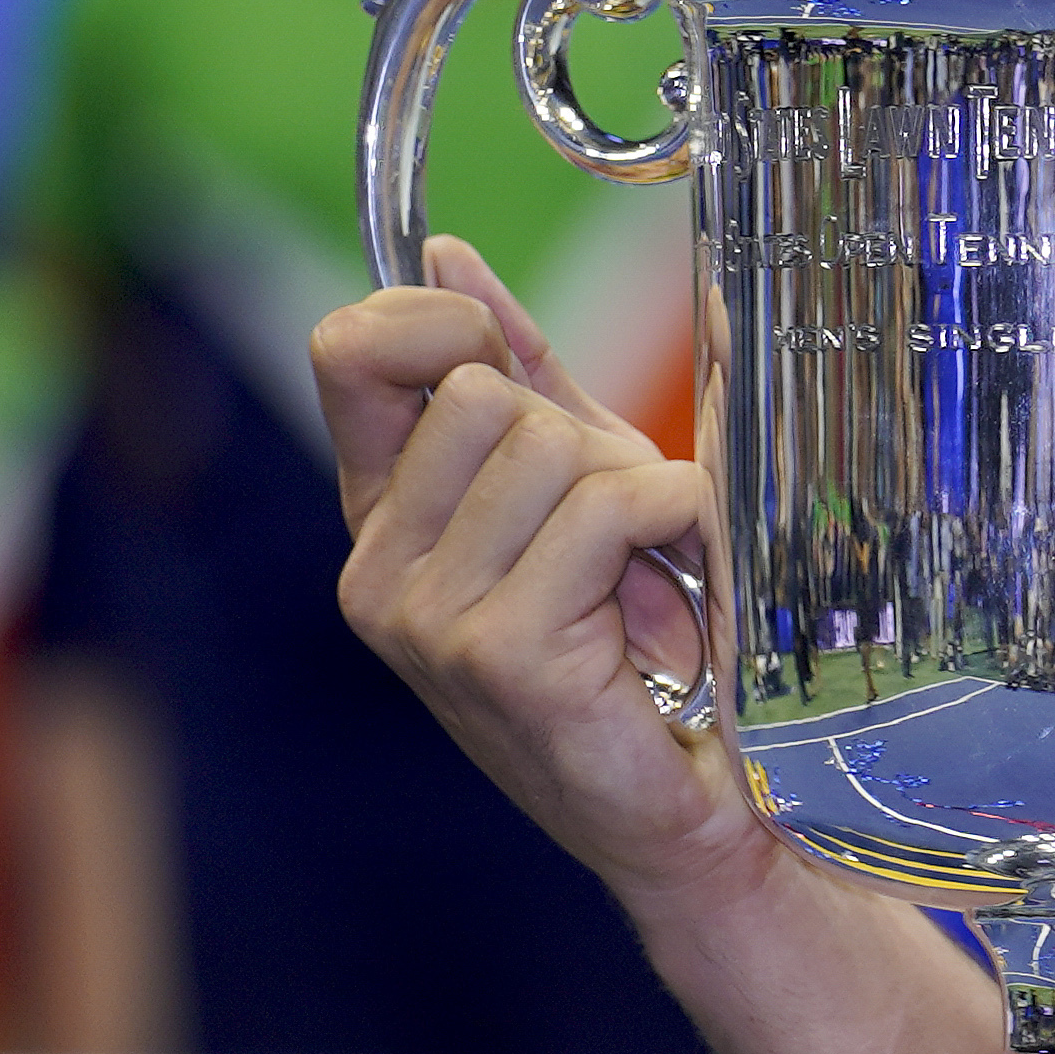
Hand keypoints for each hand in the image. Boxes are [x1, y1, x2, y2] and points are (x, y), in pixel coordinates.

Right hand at [313, 235, 750, 905]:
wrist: (702, 800)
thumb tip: (446, 253)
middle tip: (623, 538)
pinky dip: (676, 526)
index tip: (514, 359)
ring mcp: (426, 620)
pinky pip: (609, 509)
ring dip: (642, 493)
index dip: (448, 321)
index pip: (352, 349)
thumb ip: (518, 369)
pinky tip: (676, 599)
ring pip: (550, 445)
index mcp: (382, 518)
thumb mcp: (580, 478)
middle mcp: (378, 569)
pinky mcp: (500, 655)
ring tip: (649, 581)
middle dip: (587, 439)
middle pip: (484, 392)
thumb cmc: (648, 645)